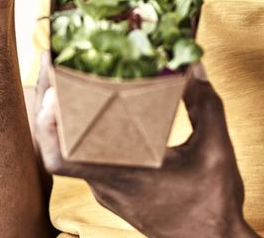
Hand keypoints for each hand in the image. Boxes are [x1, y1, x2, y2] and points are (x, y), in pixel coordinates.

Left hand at [35, 57, 256, 237]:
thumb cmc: (213, 203)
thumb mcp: (216, 149)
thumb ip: (205, 104)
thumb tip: (193, 65)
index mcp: (125, 175)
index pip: (62, 156)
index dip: (47, 122)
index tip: (51, 83)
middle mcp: (107, 184)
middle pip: (58, 143)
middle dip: (50, 99)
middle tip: (54, 60)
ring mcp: (108, 189)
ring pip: (72, 149)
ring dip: (66, 113)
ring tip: (70, 75)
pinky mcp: (114, 190)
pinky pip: (87, 156)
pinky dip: (84, 129)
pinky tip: (97, 105)